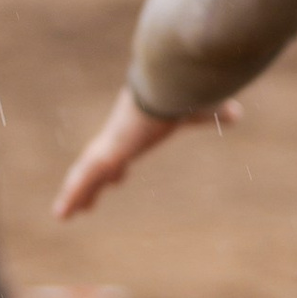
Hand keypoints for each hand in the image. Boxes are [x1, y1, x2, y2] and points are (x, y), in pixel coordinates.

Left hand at [52, 85, 237, 220]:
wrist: (167, 82)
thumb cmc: (184, 92)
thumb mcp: (201, 110)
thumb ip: (216, 113)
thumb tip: (236, 112)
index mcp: (137, 128)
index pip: (123, 151)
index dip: (118, 165)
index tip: (116, 176)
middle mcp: (119, 135)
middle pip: (100, 164)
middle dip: (92, 183)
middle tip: (85, 201)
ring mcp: (110, 144)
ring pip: (87, 175)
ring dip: (75, 194)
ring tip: (62, 214)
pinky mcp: (107, 153)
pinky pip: (84, 180)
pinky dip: (72, 196)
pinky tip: (60, 215)